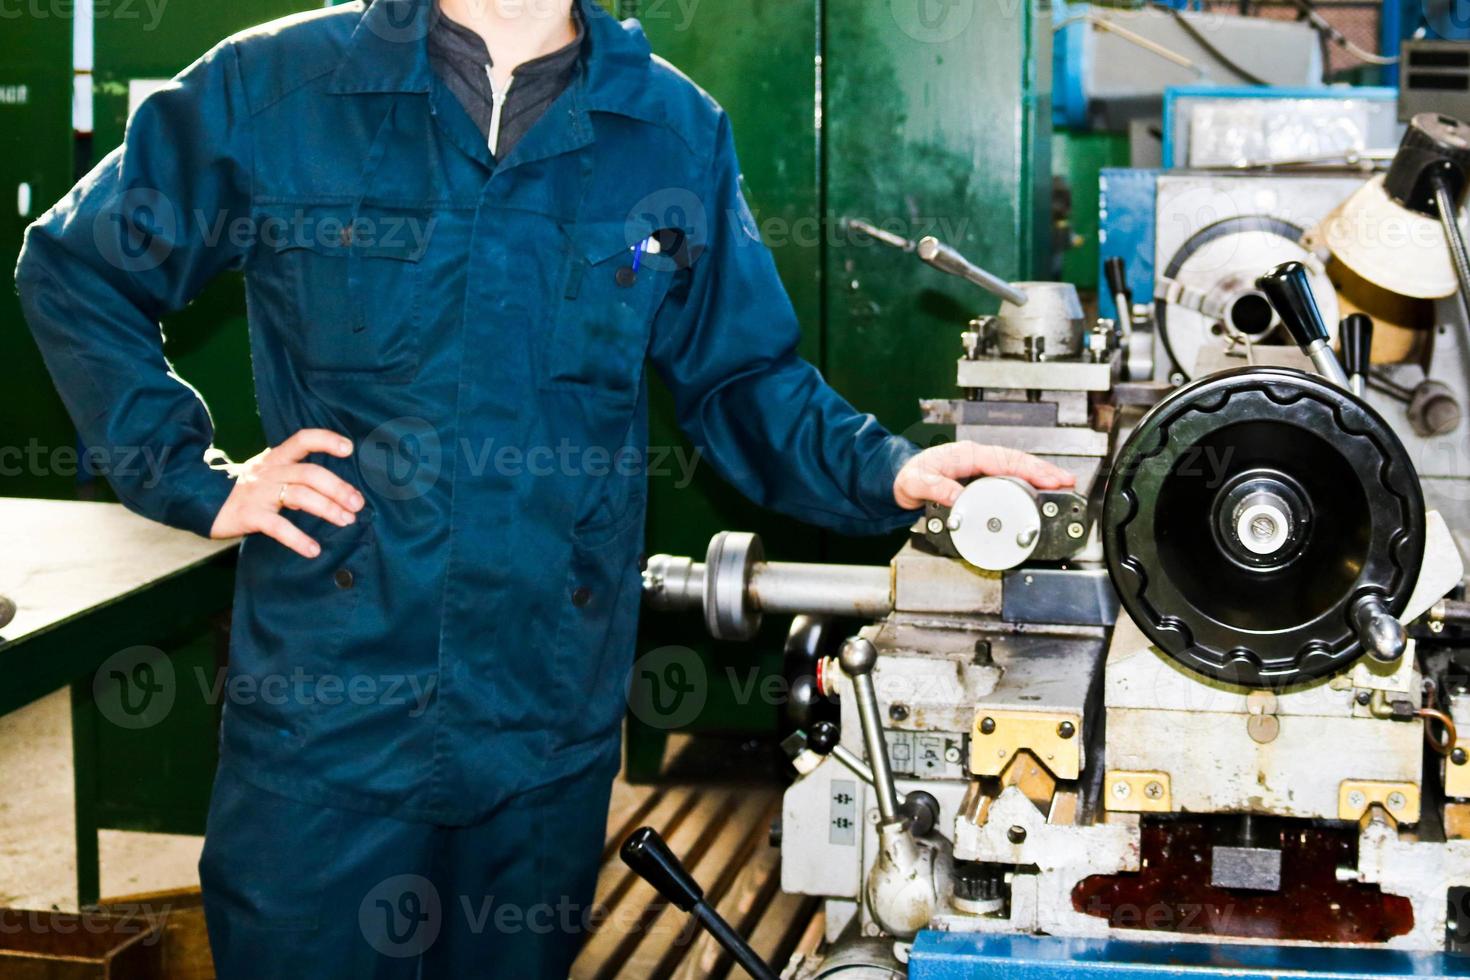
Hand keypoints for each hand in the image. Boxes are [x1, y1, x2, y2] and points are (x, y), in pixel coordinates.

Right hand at [210, 429, 364, 557]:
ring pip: (299, 496)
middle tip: (358, 504)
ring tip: (346, 521)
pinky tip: (313, 550)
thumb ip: (297, 475)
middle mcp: (268, 471)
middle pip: (309, 473)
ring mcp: (257, 492)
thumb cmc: (249, 492)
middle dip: (337, 488)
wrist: (203, 505)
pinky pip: (277, 526)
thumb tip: (341, 490)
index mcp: (276, 458)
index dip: (326, 440)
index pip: (302, 439)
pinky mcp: (248, 515)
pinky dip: (297, 539)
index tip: (349, 449)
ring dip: (327, 509)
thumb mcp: (270, 474)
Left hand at [894, 442, 1074, 509]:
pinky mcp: (982, 478)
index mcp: (966, 454)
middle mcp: (977, 457)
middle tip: (1067, 482)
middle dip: (1044, 471)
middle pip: (1018, 462)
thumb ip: (936, 489)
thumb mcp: (917, 483)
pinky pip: (1010, 477)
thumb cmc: (908, 476)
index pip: (1004, 460)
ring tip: (1062, 486)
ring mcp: (981, 467)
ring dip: (1040, 476)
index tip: (1048, 478)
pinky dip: (1028, 483)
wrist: (898, 479)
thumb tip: (958, 497)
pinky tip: (1040, 491)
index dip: (1029, 469)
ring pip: (1017, 468)